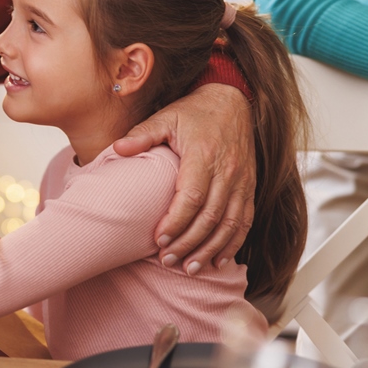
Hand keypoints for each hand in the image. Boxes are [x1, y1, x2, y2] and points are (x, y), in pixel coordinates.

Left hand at [114, 83, 254, 274]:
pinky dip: (233, 242)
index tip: (159, 240)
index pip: (192, 196)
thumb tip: (117, 149)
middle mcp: (228, 170)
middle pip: (211, 216)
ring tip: (191, 268)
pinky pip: (245, 219)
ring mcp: (242, 180)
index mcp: (204, 155)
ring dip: (211, 249)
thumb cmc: (194, 111)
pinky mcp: (249, 186)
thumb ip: (142, 134)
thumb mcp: (166, 116)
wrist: (231, 99)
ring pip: (230, 223)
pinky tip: (219, 260)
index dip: (177, 222)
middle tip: (168, 260)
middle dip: (190, 243)